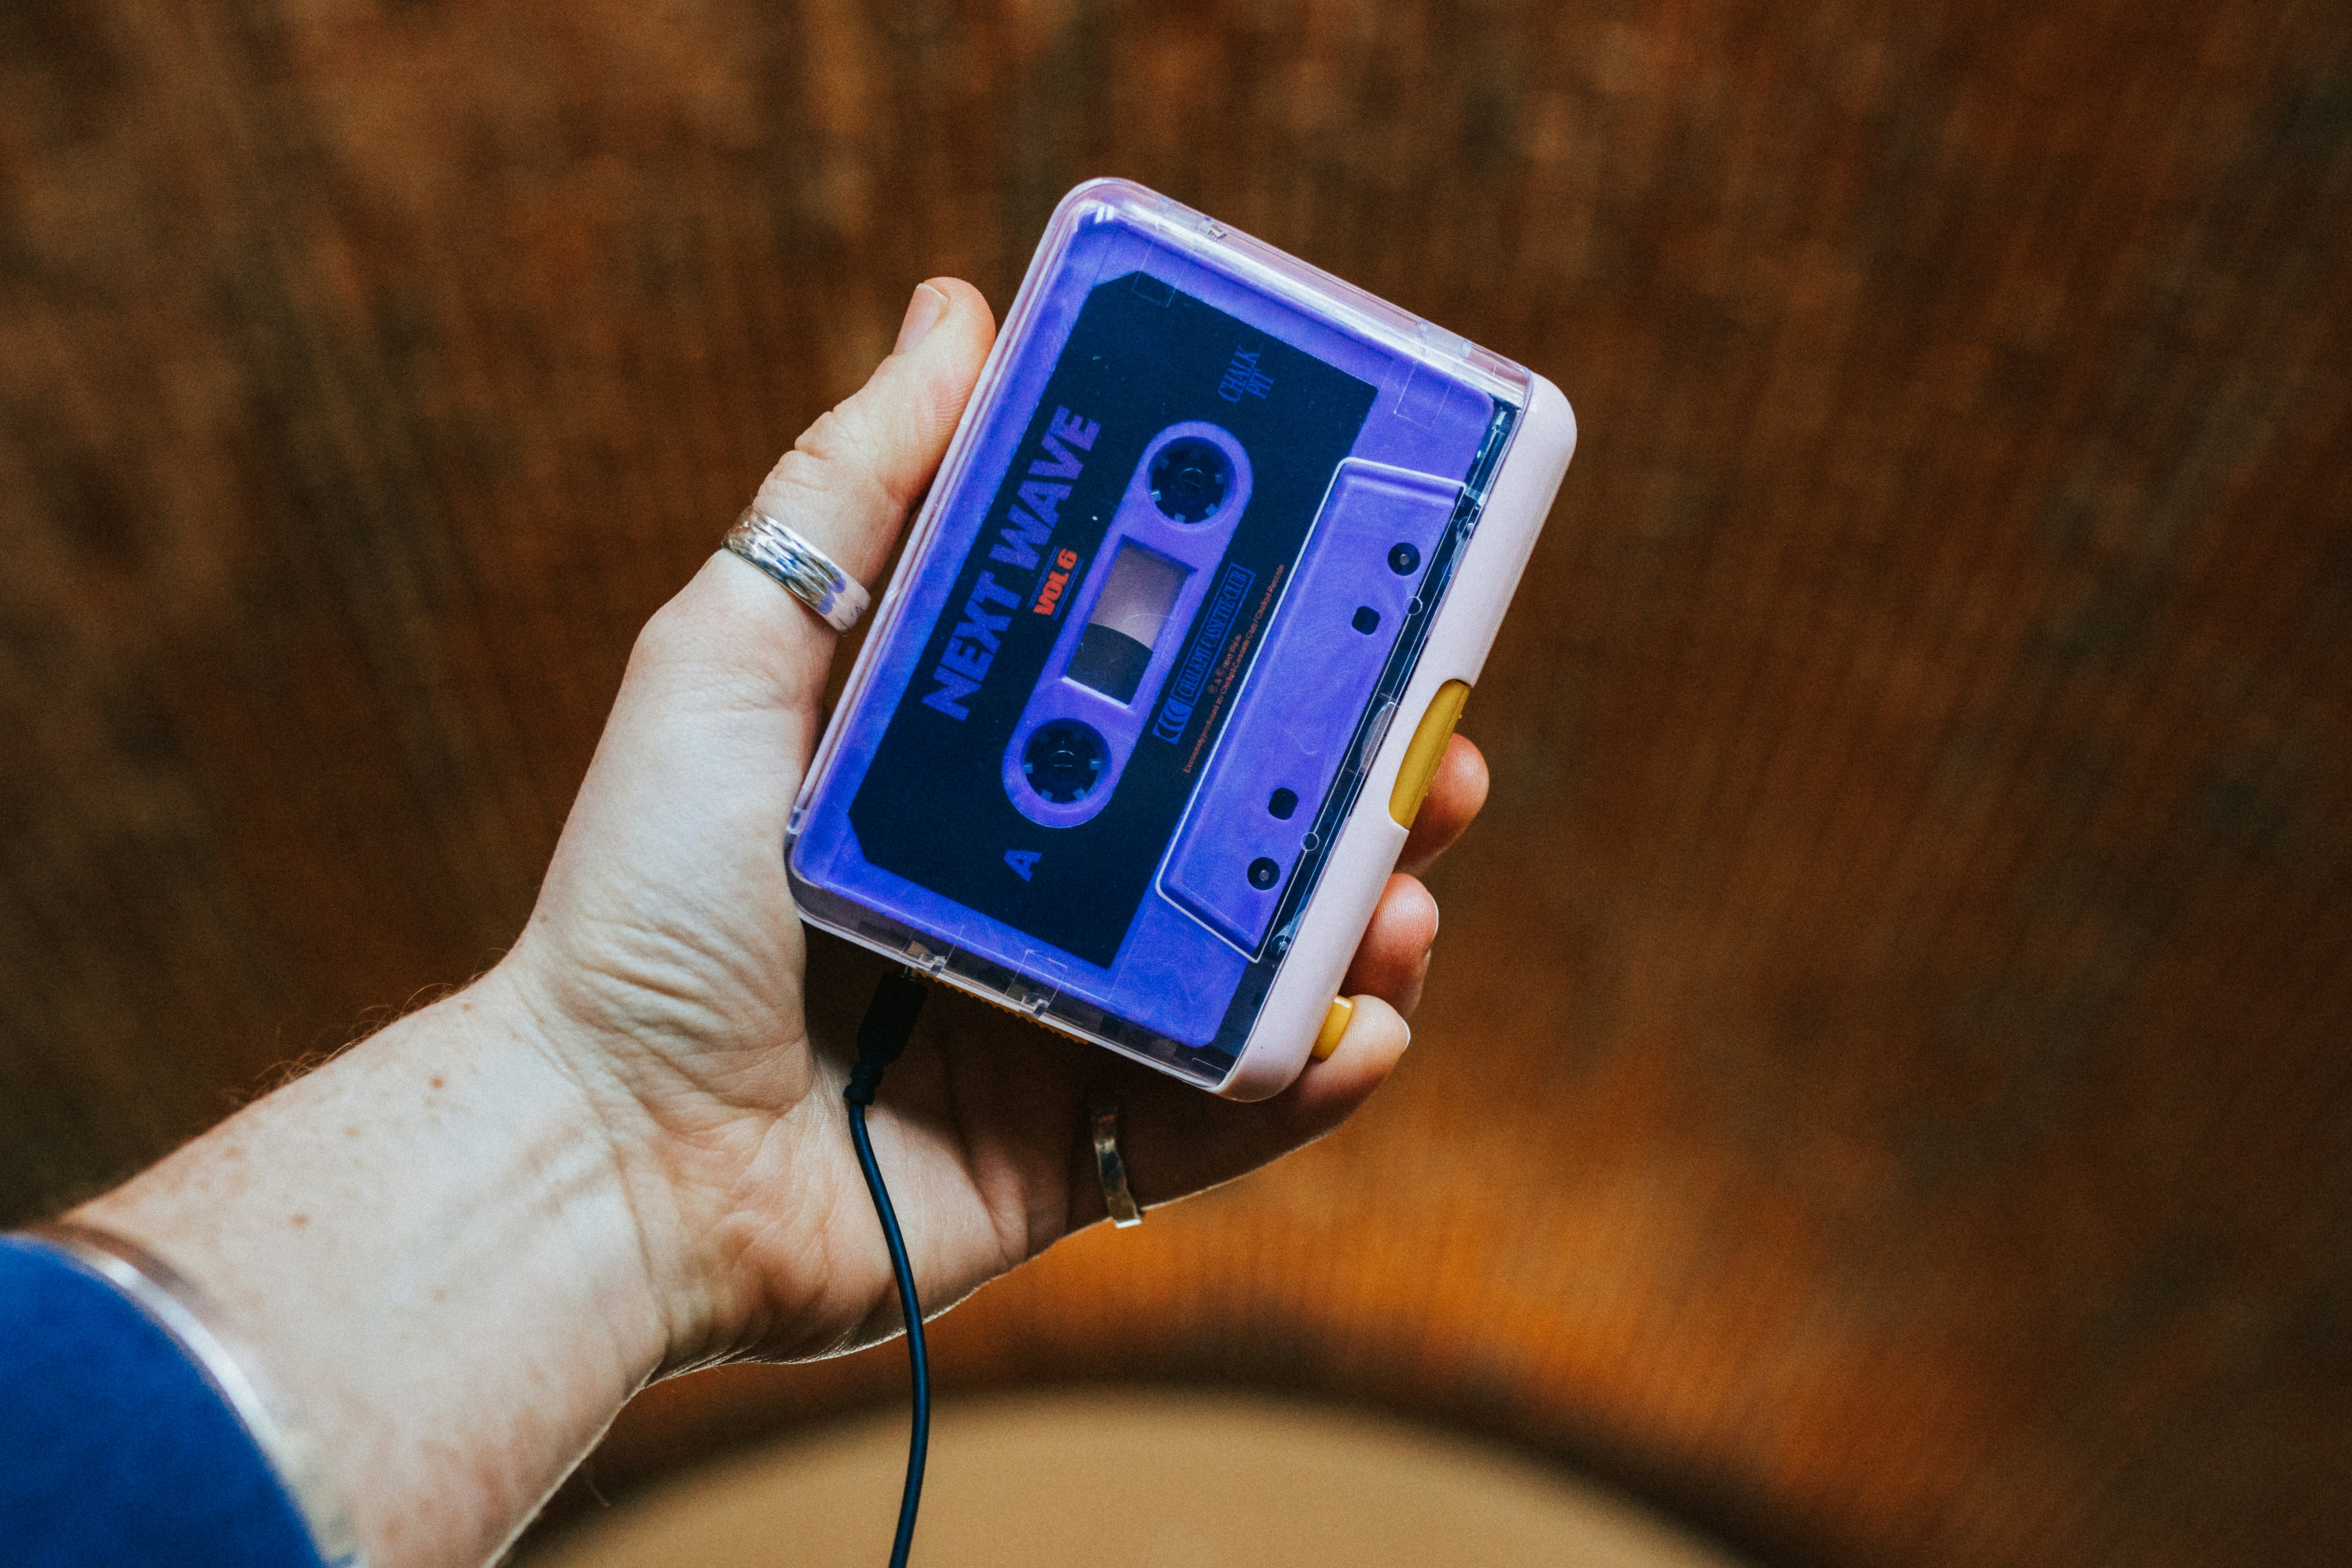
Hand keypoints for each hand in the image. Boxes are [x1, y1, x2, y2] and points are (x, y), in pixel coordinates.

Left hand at [499, 279, 1492, 1365]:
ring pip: (1264, 954)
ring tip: (1403, 894)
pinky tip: (1354, 1028)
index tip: (1358, 578)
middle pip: (1243, 812)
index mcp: (982, 763)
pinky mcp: (1084, 1145)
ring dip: (1365, 917)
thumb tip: (960, 312)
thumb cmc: (644, 898)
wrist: (603, 1151)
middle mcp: (1044, 881)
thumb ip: (855, 490)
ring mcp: (1073, 1015)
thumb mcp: (733, 657)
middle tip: (1435, 745)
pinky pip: (1231, 1105)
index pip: (1161, 676)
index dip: (1270, 632)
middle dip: (1363, 778)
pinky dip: (1310, 1072)